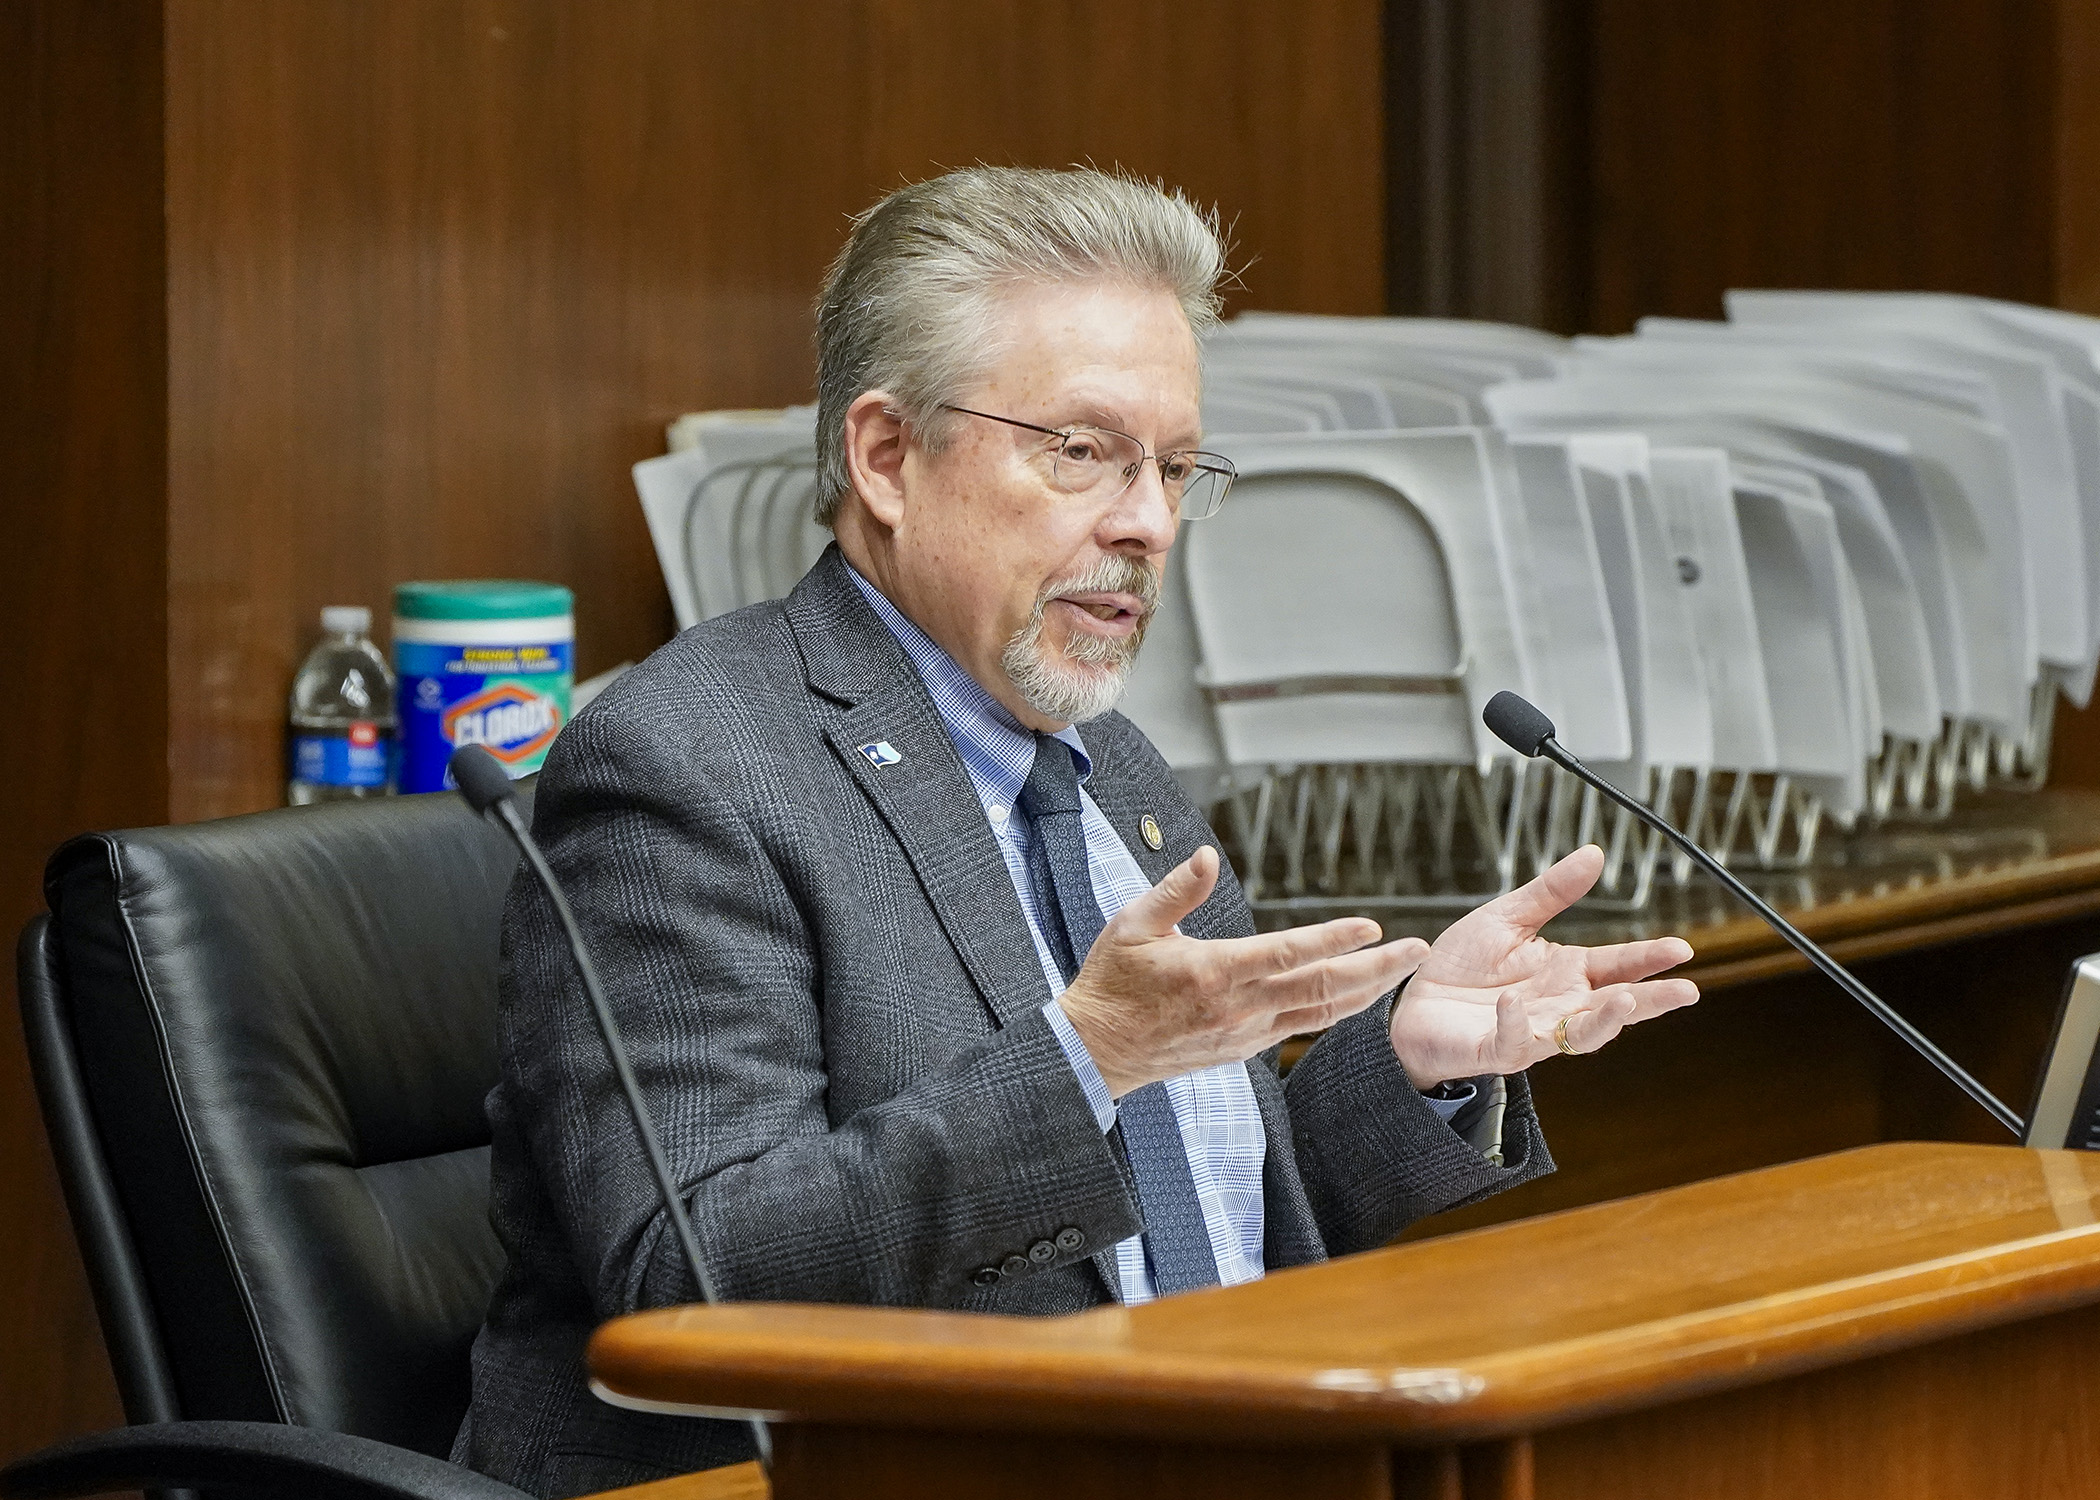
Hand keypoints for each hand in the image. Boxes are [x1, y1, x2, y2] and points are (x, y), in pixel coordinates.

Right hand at [1058, 846, 1428, 1097]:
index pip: (1289, 953)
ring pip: (1320, 1013)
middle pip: (1323, 988)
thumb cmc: (1111, 984)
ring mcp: (1244, 1033)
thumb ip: (1177, 891)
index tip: (1373, 927)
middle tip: (1417, 951)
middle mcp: (1239, 1007)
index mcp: (1214, 972)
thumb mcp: (1132, 925)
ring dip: (1365, 992)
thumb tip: (1209, 856)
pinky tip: (1352, 998)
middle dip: (1377, 970)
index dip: (1334, 939)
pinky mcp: (1242, 1049)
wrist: (1095, 1052)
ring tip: (1399, 972)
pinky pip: (1299, 1028)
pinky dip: (1333, 1011)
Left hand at [1390, 844, 1698, 1086]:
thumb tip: (1594, 853)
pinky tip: (1515, 1003)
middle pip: (1615, 1007)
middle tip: (1686, 991)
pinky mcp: (1495, 1049)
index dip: (1650, 958)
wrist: (1414, 1003)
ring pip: (1579, 1037)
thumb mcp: (1508, 918)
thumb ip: (1552, 892)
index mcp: (1567, 973)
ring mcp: (1532, 1031)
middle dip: (1651, 1001)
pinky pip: (1513, 1043)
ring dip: (1604, 1021)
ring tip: (1627, 1001)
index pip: (1619, 965)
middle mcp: (1559, 1006)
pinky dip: (1516, 1024)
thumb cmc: (1464, 966)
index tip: (1682, 949)